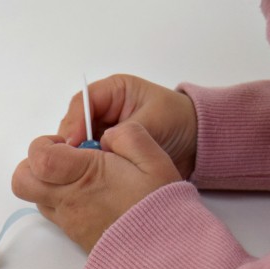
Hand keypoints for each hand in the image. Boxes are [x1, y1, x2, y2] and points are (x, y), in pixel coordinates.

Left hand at [12, 121, 181, 251]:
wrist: (163, 257)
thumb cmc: (159, 207)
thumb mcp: (154, 160)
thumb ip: (127, 137)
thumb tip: (106, 136)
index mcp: (84, 176)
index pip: (38, 157)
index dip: (45, 144)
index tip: (69, 144)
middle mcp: (68, 201)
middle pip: (22, 181)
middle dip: (36, 165)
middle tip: (65, 159)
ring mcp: (69, 221)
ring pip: (38, 197)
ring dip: (51, 183)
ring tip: (85, 178)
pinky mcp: (76, 236)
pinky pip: (56, 214)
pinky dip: (66, 200)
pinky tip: (95, 197)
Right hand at [60, 74, 196, 178]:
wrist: (197, 142)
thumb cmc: (180, 122)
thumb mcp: (154, 122)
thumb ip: (127, 133)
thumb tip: (101, 147)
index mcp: (114, 91)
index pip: (83, 102)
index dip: (75, 123)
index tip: (74, 143)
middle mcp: (104, 109)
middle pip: (74, 123)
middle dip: (72, 142)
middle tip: (73, 162)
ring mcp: (103, 130)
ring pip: (78, 142)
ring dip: (78, 156)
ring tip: (80, 171)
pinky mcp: (107, 150)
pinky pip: (89, 156)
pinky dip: (87, 166)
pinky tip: (88, 176)